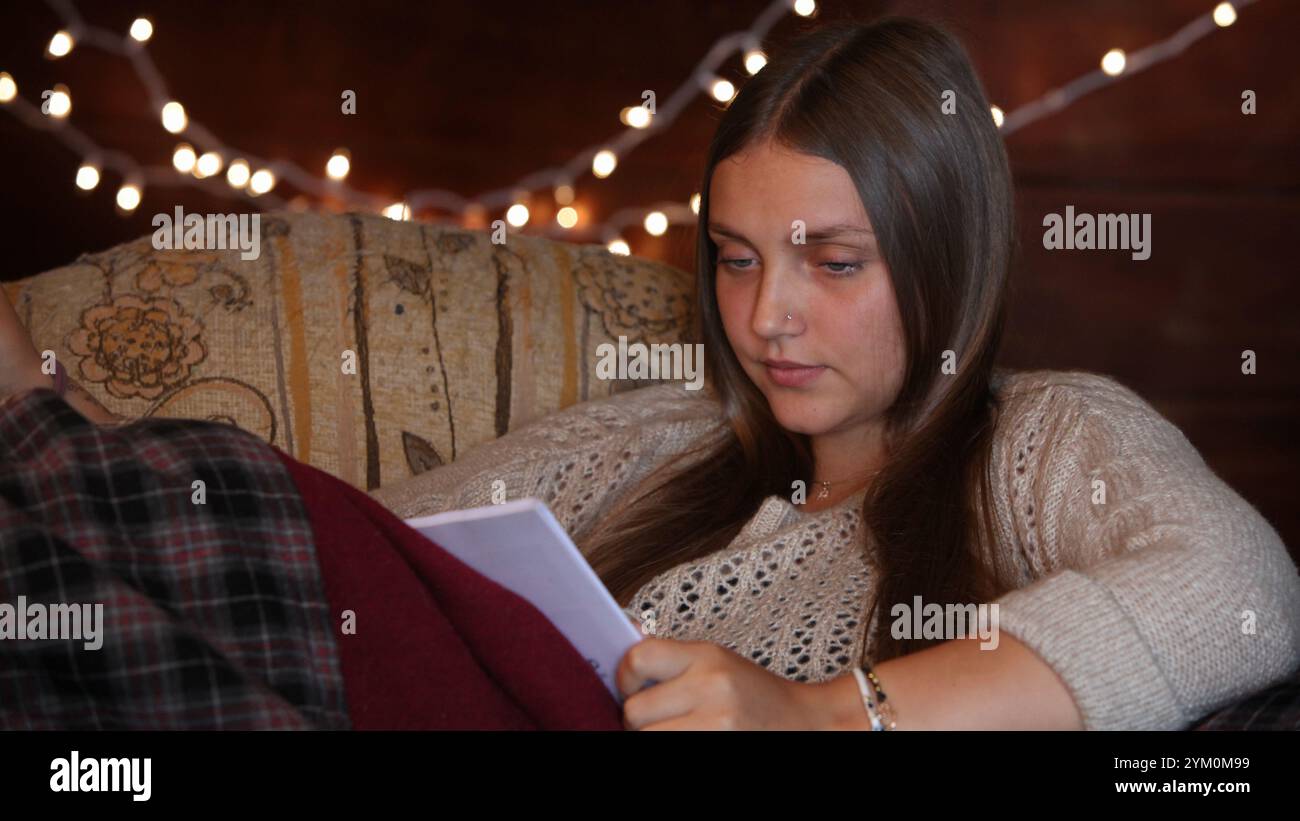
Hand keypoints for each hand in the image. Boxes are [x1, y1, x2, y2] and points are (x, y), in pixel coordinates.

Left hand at [615, 637, 830, 729]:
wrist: (803, 723)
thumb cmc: (752, 694)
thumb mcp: (714, 661)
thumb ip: (670, 655)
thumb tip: (625, 628)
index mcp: (707, 657)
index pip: (638, 658)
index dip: (625, 677)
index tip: (632, 687)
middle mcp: (712, 688)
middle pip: (635, 711)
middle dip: (638, 718)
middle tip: (656, 718)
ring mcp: (717, 724)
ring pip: (646, 737)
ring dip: (650, 736)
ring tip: (672, 729)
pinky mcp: (714, 750)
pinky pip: (666, 750)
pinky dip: (667, 744)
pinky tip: (685, 735)